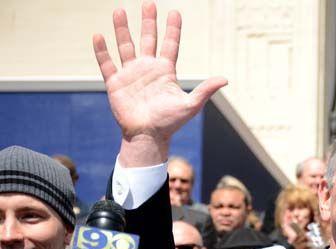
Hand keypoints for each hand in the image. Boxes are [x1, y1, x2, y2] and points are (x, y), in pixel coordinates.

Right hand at [93, 2, 227, 166]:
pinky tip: (99, 36)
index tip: (174, 12)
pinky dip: (102, 51)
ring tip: (119, 10)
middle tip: (149, 3)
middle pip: (147, 39)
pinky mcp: (115, 83)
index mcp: (165, 72)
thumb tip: (225, 79)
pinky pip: (107, 64)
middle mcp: (148, 69)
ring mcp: (131, 74)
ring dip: (122, 29)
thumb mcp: (190, 105)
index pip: (170, 45)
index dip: (172, 29)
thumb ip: (205, 90)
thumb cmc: (170, 123)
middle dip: (148, 22)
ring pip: (125, 46)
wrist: (148, 137)